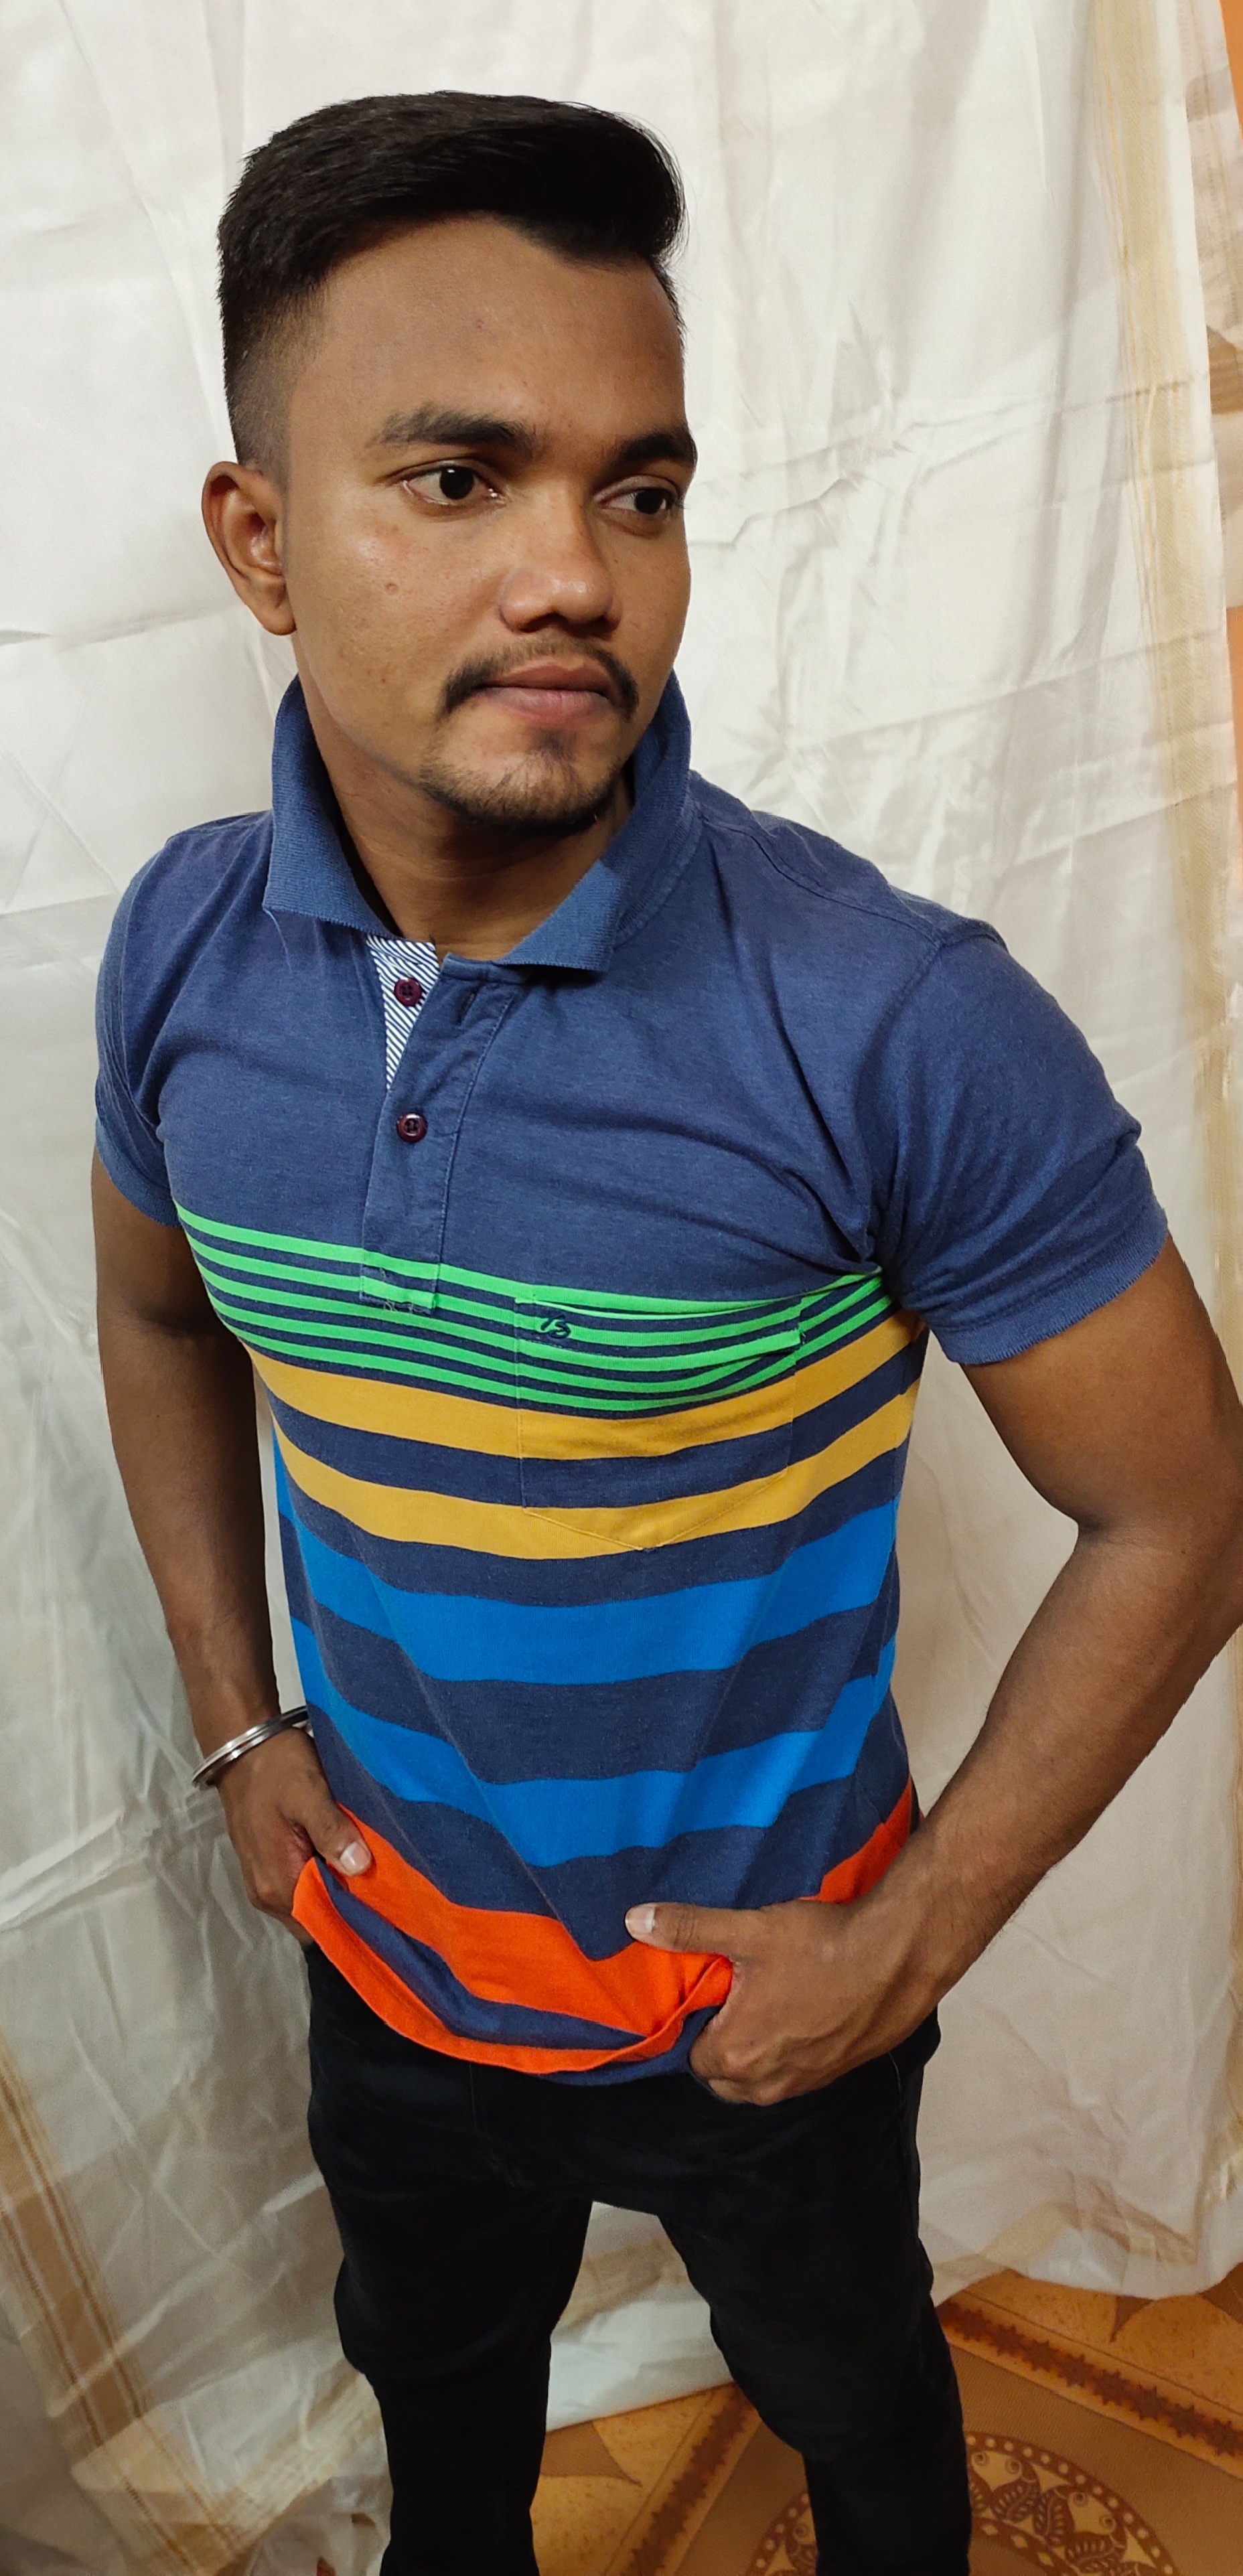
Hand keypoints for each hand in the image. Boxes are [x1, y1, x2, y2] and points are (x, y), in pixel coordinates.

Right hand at [215, 1728, 370, 1936]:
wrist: (241, 1745)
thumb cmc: (276, 1767)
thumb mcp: (308, 1792)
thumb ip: (331, 1830)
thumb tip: (359, 1867)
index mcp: (278, 1883)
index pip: (324, 1925)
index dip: (356, 1918)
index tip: (389, 1904)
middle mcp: (267, 1894)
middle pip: (317, 1918)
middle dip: (349, 1905)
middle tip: (386, 1885)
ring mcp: (263, 1881)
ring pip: (309, 1903)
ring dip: (336, 1890)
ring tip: (370, 1871)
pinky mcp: (265, 1866)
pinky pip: (299, 1887)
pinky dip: (321, 1878)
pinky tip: (343, 1858)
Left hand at [625, 1893, 932, 2103]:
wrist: (898, 1956)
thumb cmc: (820, 1946)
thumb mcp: (749, 1931)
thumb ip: (689, 1929)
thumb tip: (634, 1920)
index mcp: (736, 2054)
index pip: (693, 2058)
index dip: (697, 2026)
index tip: (710, 1997)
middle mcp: (768, 2082)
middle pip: (723, 2077)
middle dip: (721, 2048)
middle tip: (733, 2002)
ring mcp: (806, 2083)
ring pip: (761, 2082)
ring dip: (757, 2055)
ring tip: (766, 2006)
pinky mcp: (838, 2074)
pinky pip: (797, 2076)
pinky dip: (791, 2055)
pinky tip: (803, 2014)